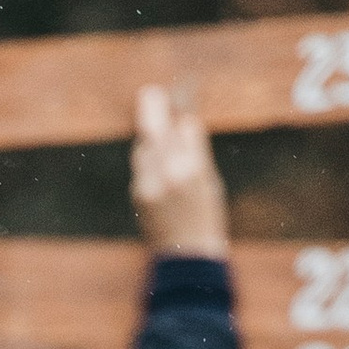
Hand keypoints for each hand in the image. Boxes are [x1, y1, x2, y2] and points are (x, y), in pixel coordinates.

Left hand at [131, 86, 226, 255]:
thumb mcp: (209, 182)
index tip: (180, 95)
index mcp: (193, 169)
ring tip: (155, 124)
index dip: (182, 112)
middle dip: (152, 108)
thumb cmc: (206, 216)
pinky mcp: (139, 193)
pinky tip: (154, 154)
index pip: (184, 127)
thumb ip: (196, 152)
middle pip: (155, 131)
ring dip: (150, 135)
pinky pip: (142, 165)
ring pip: (145, 147)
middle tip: (150, 91)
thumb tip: (185, 121)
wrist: (187, 256)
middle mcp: (168, 174)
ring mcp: (150, 184)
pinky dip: (147, 156)